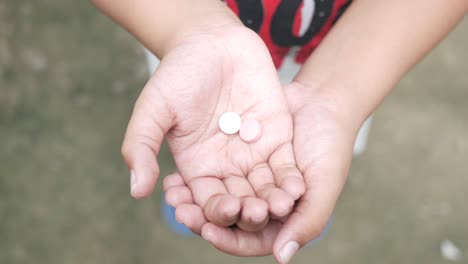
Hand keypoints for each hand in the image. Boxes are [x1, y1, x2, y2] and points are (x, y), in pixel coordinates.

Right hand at [122, 26, 304, 230]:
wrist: (212, 41)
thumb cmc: (178, 73)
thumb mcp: (153, 109)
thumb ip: (141, 147)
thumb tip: (136, 191)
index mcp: (197, 167)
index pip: (207, 202)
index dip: (215, 213)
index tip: (225, 210)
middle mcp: (227, 166)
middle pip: (240, 202)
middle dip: (248, 212)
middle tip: (256, 215)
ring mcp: (253, 153)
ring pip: (265, 189)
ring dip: (273, 201)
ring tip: (280, 207)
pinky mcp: (277, 138)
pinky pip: (285, 166)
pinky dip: (290, 180)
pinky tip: (297, 189)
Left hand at [165, 82, 359, 262]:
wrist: (321, 102)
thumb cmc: (330, 146)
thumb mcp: (324, 184)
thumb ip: (308, 221)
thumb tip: (281, 257)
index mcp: (281, 217)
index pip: (249, 238)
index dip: (227, 238)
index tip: (208, 229)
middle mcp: (260, 201)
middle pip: (227, 220)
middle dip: (203, 218)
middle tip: (180, 211)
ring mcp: (246, 179)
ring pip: (216, 196)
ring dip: (194, 198)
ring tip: (173, 192)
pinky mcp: (233, 159)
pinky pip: (211, 170)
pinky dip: (195, 175)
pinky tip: (177, 174)